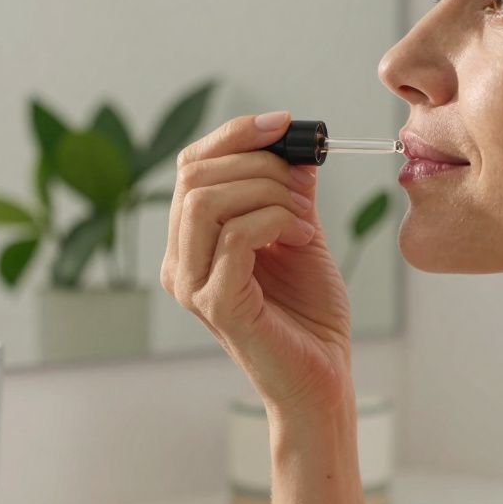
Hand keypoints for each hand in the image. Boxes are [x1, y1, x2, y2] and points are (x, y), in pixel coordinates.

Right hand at [161, 111, 352, 418]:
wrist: (323, 378)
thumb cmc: (309, 315)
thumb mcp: (300, 234)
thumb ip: (288, 191)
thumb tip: (291, 141)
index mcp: (189, 244)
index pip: (191, 168)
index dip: (235, 136)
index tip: (285, 125)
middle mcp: (178, 263)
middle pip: (195, 177)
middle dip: (258, 164)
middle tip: (303, 185)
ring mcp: (192, 286)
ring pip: (206, 201)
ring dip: (267, 192)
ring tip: (304, 217)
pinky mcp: (217, 305)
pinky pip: (235, 237)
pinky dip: (276, 221)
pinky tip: (304, 237)